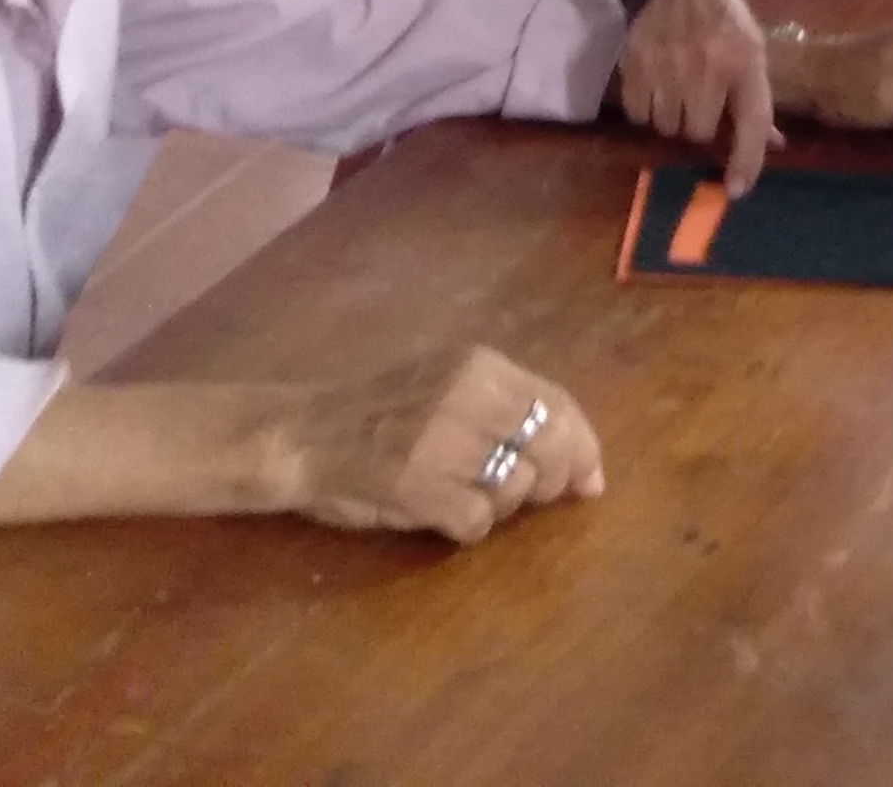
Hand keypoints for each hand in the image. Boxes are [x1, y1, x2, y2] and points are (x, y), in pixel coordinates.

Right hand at [272, 345, 601, 544]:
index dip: (584, 446)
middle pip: (550, 448)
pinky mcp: (420, 488)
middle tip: (534, 497)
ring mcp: (443, 444)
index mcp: (478, 365)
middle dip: (553, 481)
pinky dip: (468, 527)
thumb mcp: (446, 383)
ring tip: (466, 495)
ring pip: (517, 488)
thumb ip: (509, 408)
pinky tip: (442, 514)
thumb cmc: (379, 411)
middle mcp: (467, 396)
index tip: (591, 479)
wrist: (301, 435)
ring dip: (501, 505)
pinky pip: (477, 521)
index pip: (558, 403)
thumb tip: (582, 460)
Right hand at [618, 0, 775, 194]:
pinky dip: (647, 110)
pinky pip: (639, 115)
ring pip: (666, 127)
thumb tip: (771, 145)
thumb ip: (757, 97)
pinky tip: (656, 87)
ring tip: (678, 92)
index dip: (746, 161)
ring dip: (673, 119)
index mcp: (745, 62)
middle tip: (701, 104)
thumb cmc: (724, 19)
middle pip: (697, 132)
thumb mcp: (752, 49)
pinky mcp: (636, 65)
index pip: (751, 122)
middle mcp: (707, 67)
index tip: (737, 190)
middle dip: (700, 126)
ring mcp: (668, 67)